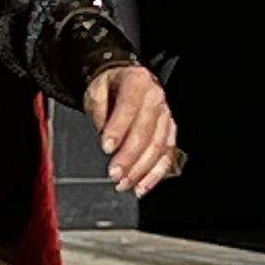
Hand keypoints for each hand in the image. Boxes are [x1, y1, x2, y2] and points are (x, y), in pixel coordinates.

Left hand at [87, 64, 181, 197]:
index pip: (129, 107)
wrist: (126, 78)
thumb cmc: (109, 85)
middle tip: (114, 173)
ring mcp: (165, 116)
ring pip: (158, 147)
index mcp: (138, 81)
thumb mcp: (95, 88)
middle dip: (129, 157)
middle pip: (145, 132)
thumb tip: (103, 134)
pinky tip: (142, 186)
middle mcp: (156, 98)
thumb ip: (98, 109)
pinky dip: (155, 174)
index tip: (106, 147)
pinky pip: (166, 155)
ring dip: (141, 169)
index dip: (118, 128)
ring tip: (124, 184)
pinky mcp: (169, 131)